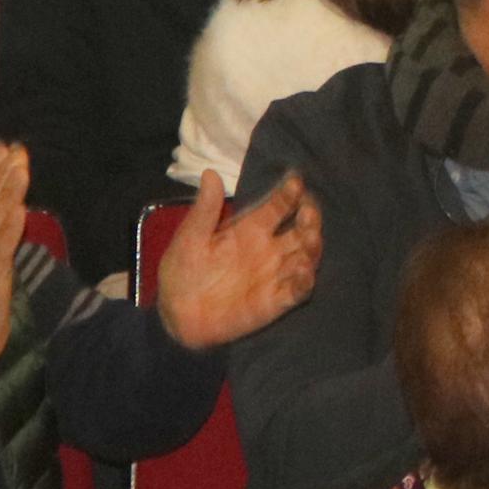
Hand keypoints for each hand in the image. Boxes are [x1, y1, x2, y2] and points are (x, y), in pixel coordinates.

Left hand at [155, 168, 322, 349]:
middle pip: (300, 230)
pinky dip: (304, 282)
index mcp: (250, 230)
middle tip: (308, 211)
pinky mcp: (274, 302)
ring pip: (305, 257)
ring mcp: (274, 276)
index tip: (295, 182)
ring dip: (312, 247)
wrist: (176, 315)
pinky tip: (304, 273)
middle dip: (309, 219)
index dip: (288, 194)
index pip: (277, 207)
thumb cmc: (182, 272)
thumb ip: (204, 210)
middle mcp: (269, 250)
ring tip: (310, 238)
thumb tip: (210, 173)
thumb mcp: (190, 238)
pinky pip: (297, 291)